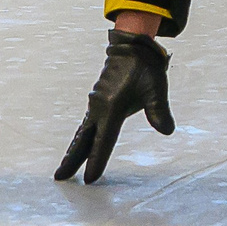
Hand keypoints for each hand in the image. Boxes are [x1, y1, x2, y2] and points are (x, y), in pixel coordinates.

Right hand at [54, 29, 173, 183]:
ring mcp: (96, 104)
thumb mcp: (156, 88)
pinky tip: (79, 146)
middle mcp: (99, 108)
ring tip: (65, 168)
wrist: (132, 46)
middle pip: (83, 140)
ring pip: (82, 133)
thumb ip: (159, 110)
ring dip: (74, 150)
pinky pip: (86, 125)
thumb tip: (166, 131)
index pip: (103, 141)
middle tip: (60, 178)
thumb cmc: (145, 67)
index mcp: (112, 107)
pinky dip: (80, 139)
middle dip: (72, 160)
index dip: (97, 161)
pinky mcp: (98, 101)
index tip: (89, 179)